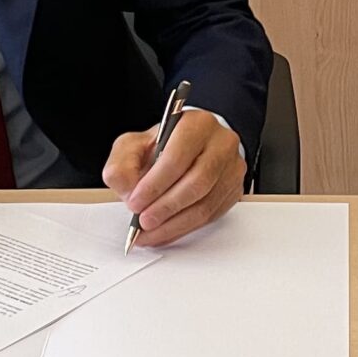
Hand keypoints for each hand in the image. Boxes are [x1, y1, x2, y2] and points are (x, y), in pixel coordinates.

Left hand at [103, 108, 244, 247]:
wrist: (191, 148)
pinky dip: (184, 228)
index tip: (135, 202)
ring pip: (206, 204)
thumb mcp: (134, 145)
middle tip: (143, 221)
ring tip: (150, 232)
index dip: (155, 184)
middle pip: (197, 182)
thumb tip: (129, 191)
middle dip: (166, 207)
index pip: (178, 156)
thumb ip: (123, 164)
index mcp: (196, 124)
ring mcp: (231, 168)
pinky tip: (165, 231)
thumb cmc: (163, 145)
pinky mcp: (234, 190)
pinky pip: (211, 216)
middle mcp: (220, 143)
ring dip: (174, 223)